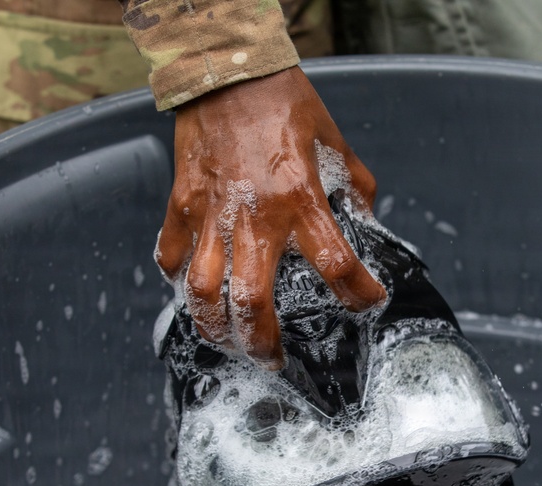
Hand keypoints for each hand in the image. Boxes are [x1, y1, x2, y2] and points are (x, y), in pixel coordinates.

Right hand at [155, 66, 386, 370]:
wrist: (229, 71)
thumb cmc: (283, 102)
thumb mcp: (335, 143)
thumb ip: (357, 188)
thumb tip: (366, 220)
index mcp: (301, 200)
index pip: (336, 264)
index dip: (357, 293)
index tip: (368, 303)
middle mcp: (256, 216)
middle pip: (252, 302)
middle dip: (263, 343)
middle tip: (272, 359)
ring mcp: (212, 213)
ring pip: (203, 290)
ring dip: (214, 325)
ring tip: (228, 339)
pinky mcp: (182, 203)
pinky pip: (173, 253)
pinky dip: (179, 277)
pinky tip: (191, 287)